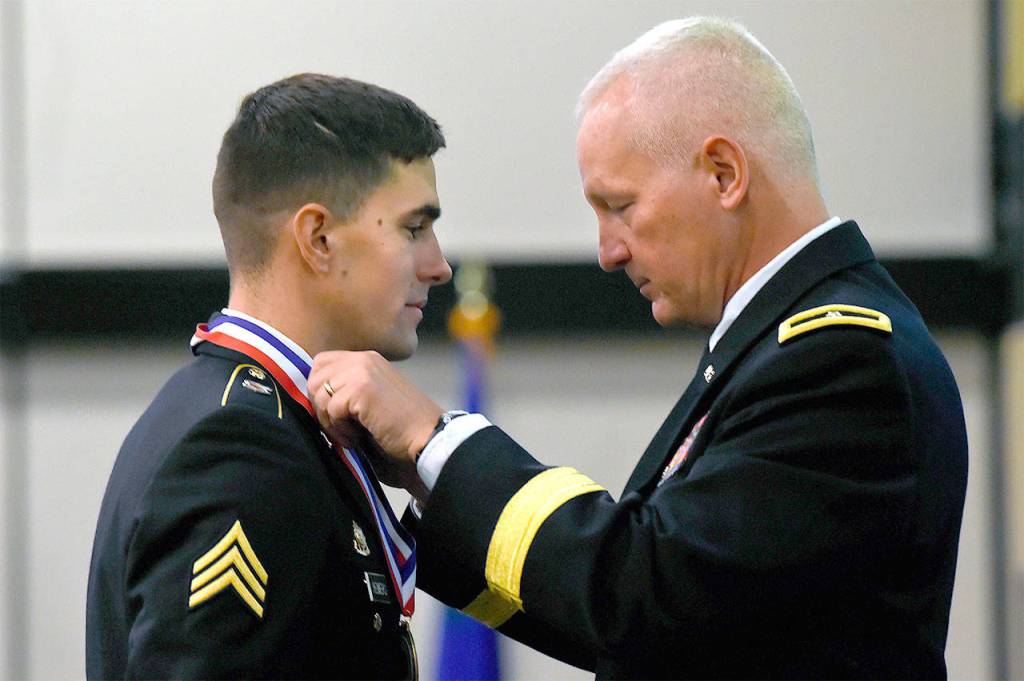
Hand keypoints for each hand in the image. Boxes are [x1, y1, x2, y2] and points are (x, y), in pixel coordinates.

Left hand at [309, 351, 442, 491]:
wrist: (429, 439)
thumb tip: (311, 399)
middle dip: (320, 406)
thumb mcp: (369, 401)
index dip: (321, 391)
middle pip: (315, 376)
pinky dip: (339, 430)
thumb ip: (346, 392)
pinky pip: (330, 408)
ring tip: (352, 434)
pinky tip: (358, 438)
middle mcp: (364, 359)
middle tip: (341, 428)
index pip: (322, 364)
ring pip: (319, 393)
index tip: (336, 416)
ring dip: (330, 421)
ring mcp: (363, 371)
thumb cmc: (400, 430)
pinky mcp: (362, 388)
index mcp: (367, 360)